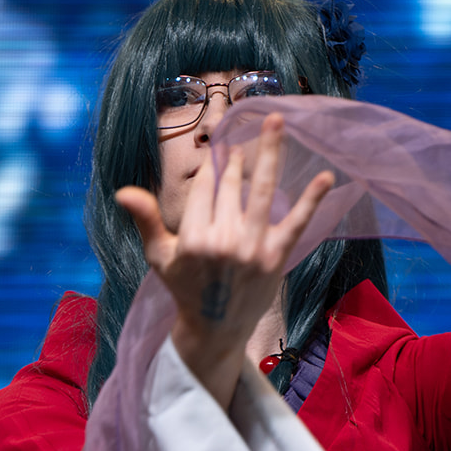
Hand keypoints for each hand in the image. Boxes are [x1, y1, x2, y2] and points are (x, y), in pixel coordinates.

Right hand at [116, 113, 334, 407]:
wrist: (216, 328)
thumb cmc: (185, 288)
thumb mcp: (160, 256)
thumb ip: (146, 220)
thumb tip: (123, 191)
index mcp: (193, 238)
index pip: (204, 190)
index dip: (211, 171)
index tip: (219, 152)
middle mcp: (223, 240)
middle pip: (232, 186)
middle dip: (235, 160)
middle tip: (240, 142)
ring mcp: (252, 248)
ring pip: (262, 191)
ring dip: (271, 153)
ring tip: (277, 122)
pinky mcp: (276, 257)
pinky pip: (296, 223)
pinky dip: (312, 200)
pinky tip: (327, 177)